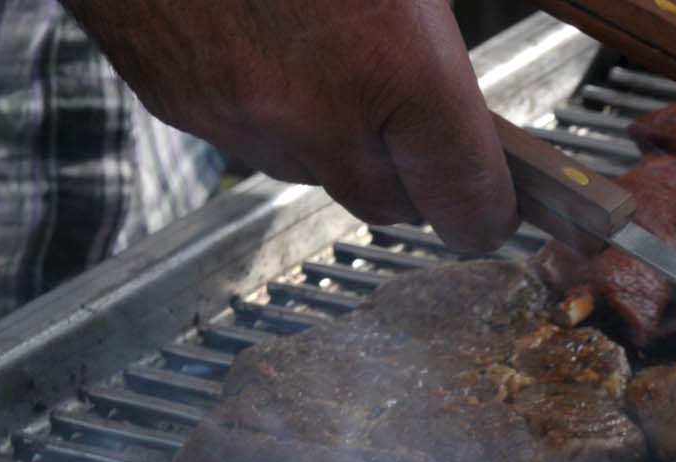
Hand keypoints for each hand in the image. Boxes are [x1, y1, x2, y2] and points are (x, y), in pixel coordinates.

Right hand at [64, 0, 515, 252]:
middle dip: (407, 170)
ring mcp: (240, 117)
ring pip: (316, 172)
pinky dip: (266, 108)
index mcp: (394, 64)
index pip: (469, 203)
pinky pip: (247, 138)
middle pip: (391, 206)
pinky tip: (261, 39)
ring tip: (322, 50)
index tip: (494, 201)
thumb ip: (433, 44)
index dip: (487, 207)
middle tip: (409, 113)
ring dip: (332, 138)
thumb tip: (462, 106)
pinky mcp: (180, 108)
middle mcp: (317, 111)